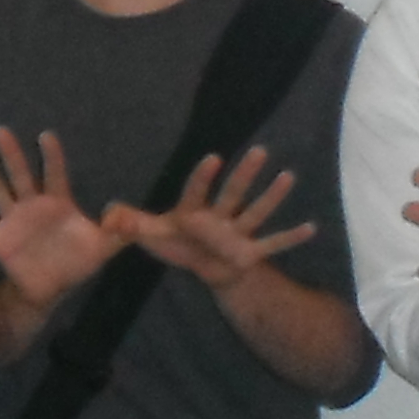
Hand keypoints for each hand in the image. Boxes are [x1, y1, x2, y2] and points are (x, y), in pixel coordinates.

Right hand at [0, 126, 110, 305]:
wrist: (52, 288)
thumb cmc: (78, 261)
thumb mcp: (104, 247)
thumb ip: (118, 231)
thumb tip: (120, 214)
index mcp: (58, 204)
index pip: (56, 175)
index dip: (52, 157)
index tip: (46, 135)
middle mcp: (32, 206)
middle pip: (21, 175)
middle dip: (12, 154)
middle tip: (1, 130)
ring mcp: (13, 221)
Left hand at [106, 145, 314, 289]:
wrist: (208, 268)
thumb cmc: (180, 244)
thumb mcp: (154, 236)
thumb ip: (132, 224)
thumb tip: (106, 214)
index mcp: (194, 212)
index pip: (197, 192)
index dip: (203, 178)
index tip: (213, 158)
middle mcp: (219, 218)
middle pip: (233, 194)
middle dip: (245, 175)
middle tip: (260, 150)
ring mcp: (238, 234)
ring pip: (256, 212)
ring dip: (272, 197)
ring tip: (288, 176)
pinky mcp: (251, 252)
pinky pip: (273, 245)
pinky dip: (290, 238)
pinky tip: (312, 227)